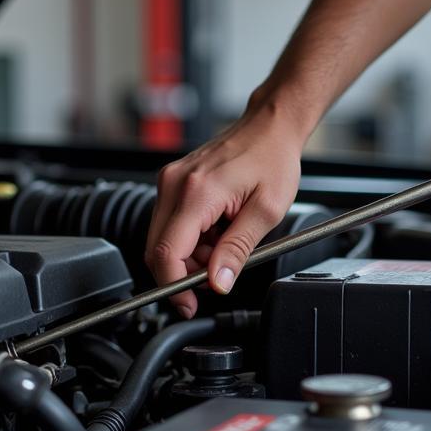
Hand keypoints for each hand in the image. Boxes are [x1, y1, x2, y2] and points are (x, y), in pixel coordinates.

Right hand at [145, 104, 302, 317]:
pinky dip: (191, 238)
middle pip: (157, 249)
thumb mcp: (266, 212)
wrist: (270, 127)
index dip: (174, 286)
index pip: (166, 252)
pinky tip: (217, 230)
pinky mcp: (173, 182)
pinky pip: (170, 223)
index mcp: (197, 192)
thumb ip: (238, 250)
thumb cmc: (272, 159)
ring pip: (163, 239)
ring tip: (225, 244)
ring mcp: (170, 180)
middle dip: (184, 272)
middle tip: (218, 274)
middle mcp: (174, 184)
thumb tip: (218, 283)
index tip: (188, 303)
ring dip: (190, 255)